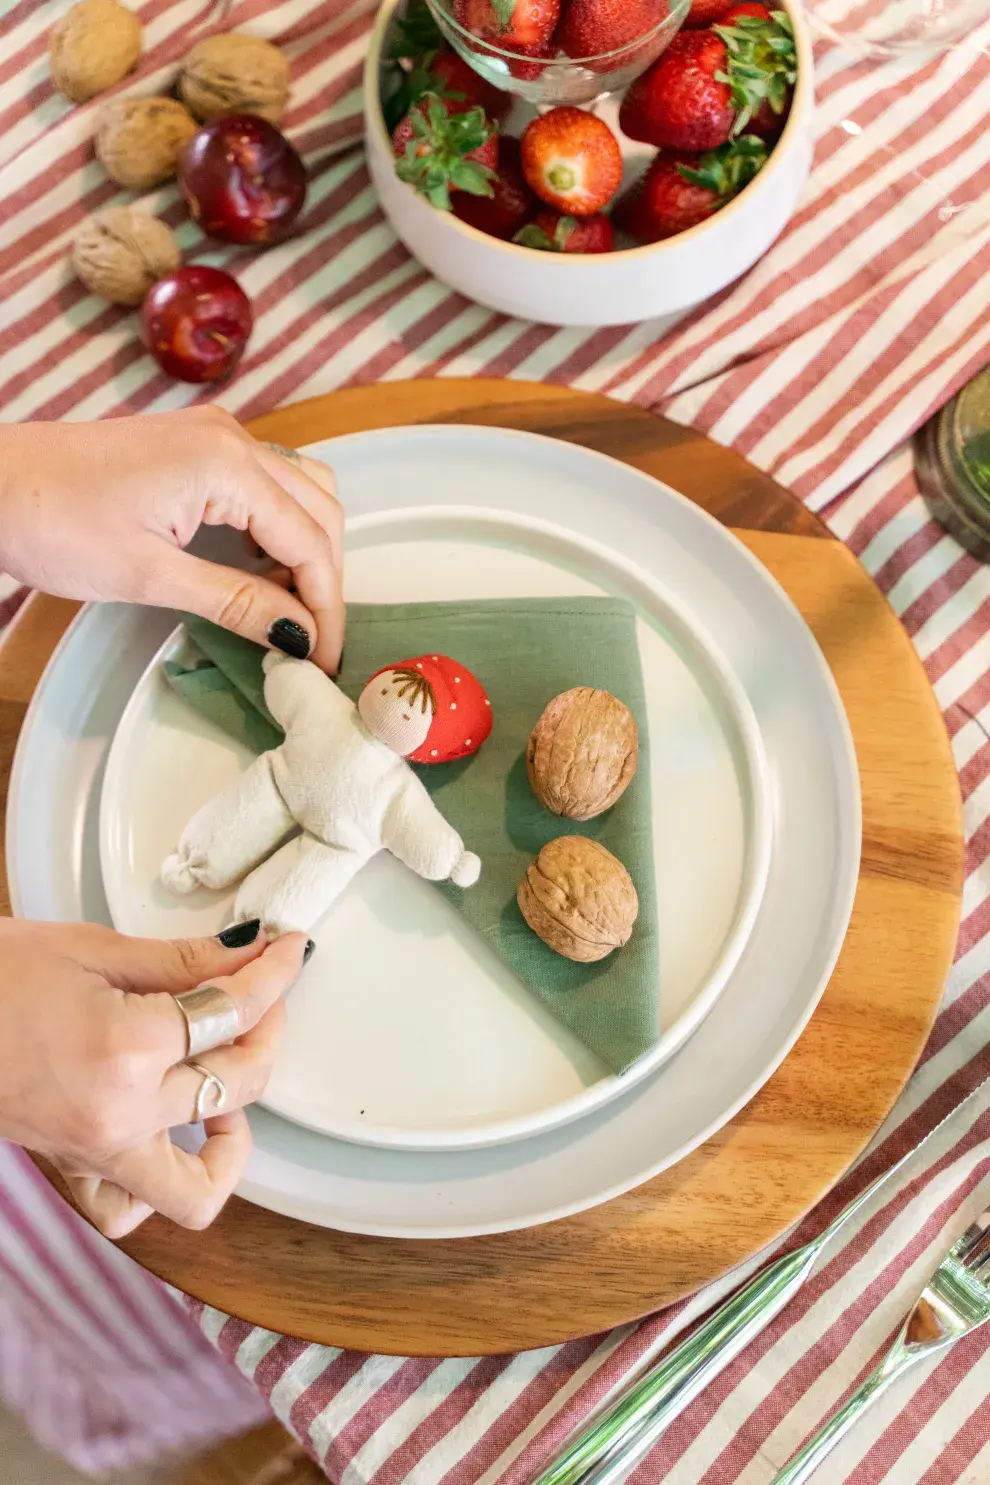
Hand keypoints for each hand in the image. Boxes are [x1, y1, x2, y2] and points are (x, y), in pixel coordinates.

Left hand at [0, 407, 343, 673]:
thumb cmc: (53, 524)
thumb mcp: (149, 576)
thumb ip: (236, 602)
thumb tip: (299, 637)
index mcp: (227, 464)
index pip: (310, 542)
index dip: (324, 607)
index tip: (323, 661)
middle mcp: (234, 437)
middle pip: (319, 511)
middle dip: (324, 581)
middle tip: (311, 644)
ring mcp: (217, 434)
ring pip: (302, 491)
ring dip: (308, 550)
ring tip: (289, 609)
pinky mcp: (198, 443)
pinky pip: (268, 483)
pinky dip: (280, 528)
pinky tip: (262, 570)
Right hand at [0, 919, 307, 1236]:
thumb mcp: (92, 948)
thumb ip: (182, 961)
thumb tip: (248, 951)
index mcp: (129, 1048)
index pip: (235, 1012)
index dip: (273, 976)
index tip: (290, 953)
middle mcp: (121, 1115)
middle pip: (239, 1083)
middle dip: (268, 1031)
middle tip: (263, 993)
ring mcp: (95, 1153)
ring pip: (200, 1181)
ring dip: (235, 1132)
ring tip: (227, 1076)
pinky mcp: (72, 1168)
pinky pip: (130, 1210)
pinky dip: (164, 1184)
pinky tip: (172, 1129)